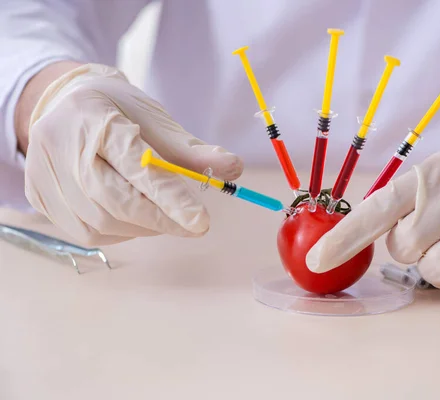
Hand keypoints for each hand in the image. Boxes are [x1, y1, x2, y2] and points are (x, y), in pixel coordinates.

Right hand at [24, 63, 242, 244]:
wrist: (63, 103)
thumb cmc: (116, 110)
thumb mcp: (153, 118)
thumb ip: (191, 150)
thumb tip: (233, 168)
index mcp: (95, 119)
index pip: (136, 164)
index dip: (169, 197)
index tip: (201, 222)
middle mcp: (62, 147)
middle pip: (113, 200)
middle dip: (160, 219)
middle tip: (194, 225)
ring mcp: (46, 175)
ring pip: (100, 223)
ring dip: (141, 227)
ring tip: (161, 215)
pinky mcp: (40, 198)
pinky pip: (86, 232)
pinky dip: (119, 232)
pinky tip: (133, 217)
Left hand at [306, 143, 439, 303]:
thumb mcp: (431, 181)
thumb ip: (394, 206)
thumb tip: (341, 242)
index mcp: (428, 175)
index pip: (378, 208)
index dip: (345, 237)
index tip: (317, 260)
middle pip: (405, 248)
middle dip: (412, 248)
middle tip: (436, 231)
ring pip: (434, 272)